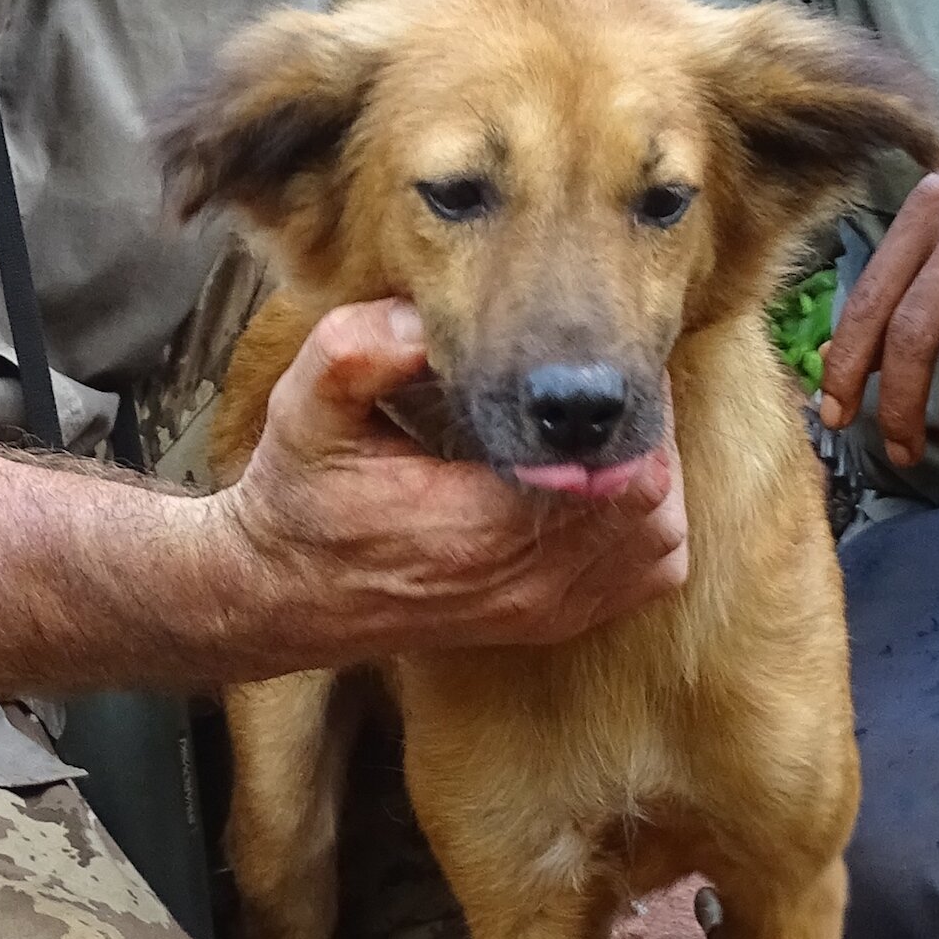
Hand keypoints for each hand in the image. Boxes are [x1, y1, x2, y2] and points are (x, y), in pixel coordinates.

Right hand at [216, 300, 688, 669]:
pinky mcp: (541, 623)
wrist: (279, 593)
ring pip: (659, 547)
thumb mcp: (308, 405)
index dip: (629, 412)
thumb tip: (433, 316)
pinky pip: (640, 583)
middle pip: (653, 508)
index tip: (597, 368)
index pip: (623, 475)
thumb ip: (366, 349)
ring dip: (651, 486)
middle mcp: (521, 581)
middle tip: (606, 394)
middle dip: (645, 440)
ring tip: (604, 438)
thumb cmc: (300, 495)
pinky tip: (601, 490)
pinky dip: (643, 533)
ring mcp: (537, 610)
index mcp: (479, 527)